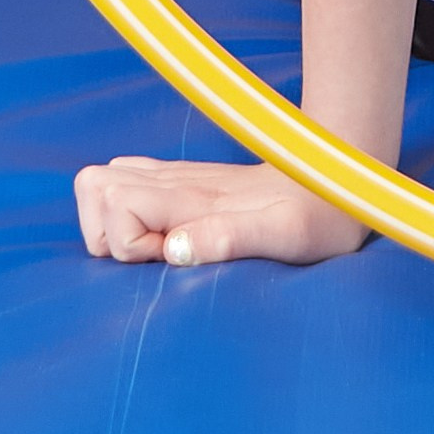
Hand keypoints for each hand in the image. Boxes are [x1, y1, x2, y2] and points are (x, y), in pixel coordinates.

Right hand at [73, 154, 367, 269]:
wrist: (339, 182)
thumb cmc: (319, 216)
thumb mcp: (284, 236)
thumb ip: (228, 238)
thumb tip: (173, 249)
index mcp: (195, 195)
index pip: (113, 200)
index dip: (127, 241)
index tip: (168, 257)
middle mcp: (178, 180)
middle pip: (94, 184)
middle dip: (107, 233)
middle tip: (157, 255)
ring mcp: (179, 177)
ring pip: (104, 181)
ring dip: (114, 224)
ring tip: (162, 248)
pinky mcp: (186, 181)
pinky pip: (129, 183)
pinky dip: (128, 214)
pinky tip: (167, 235)